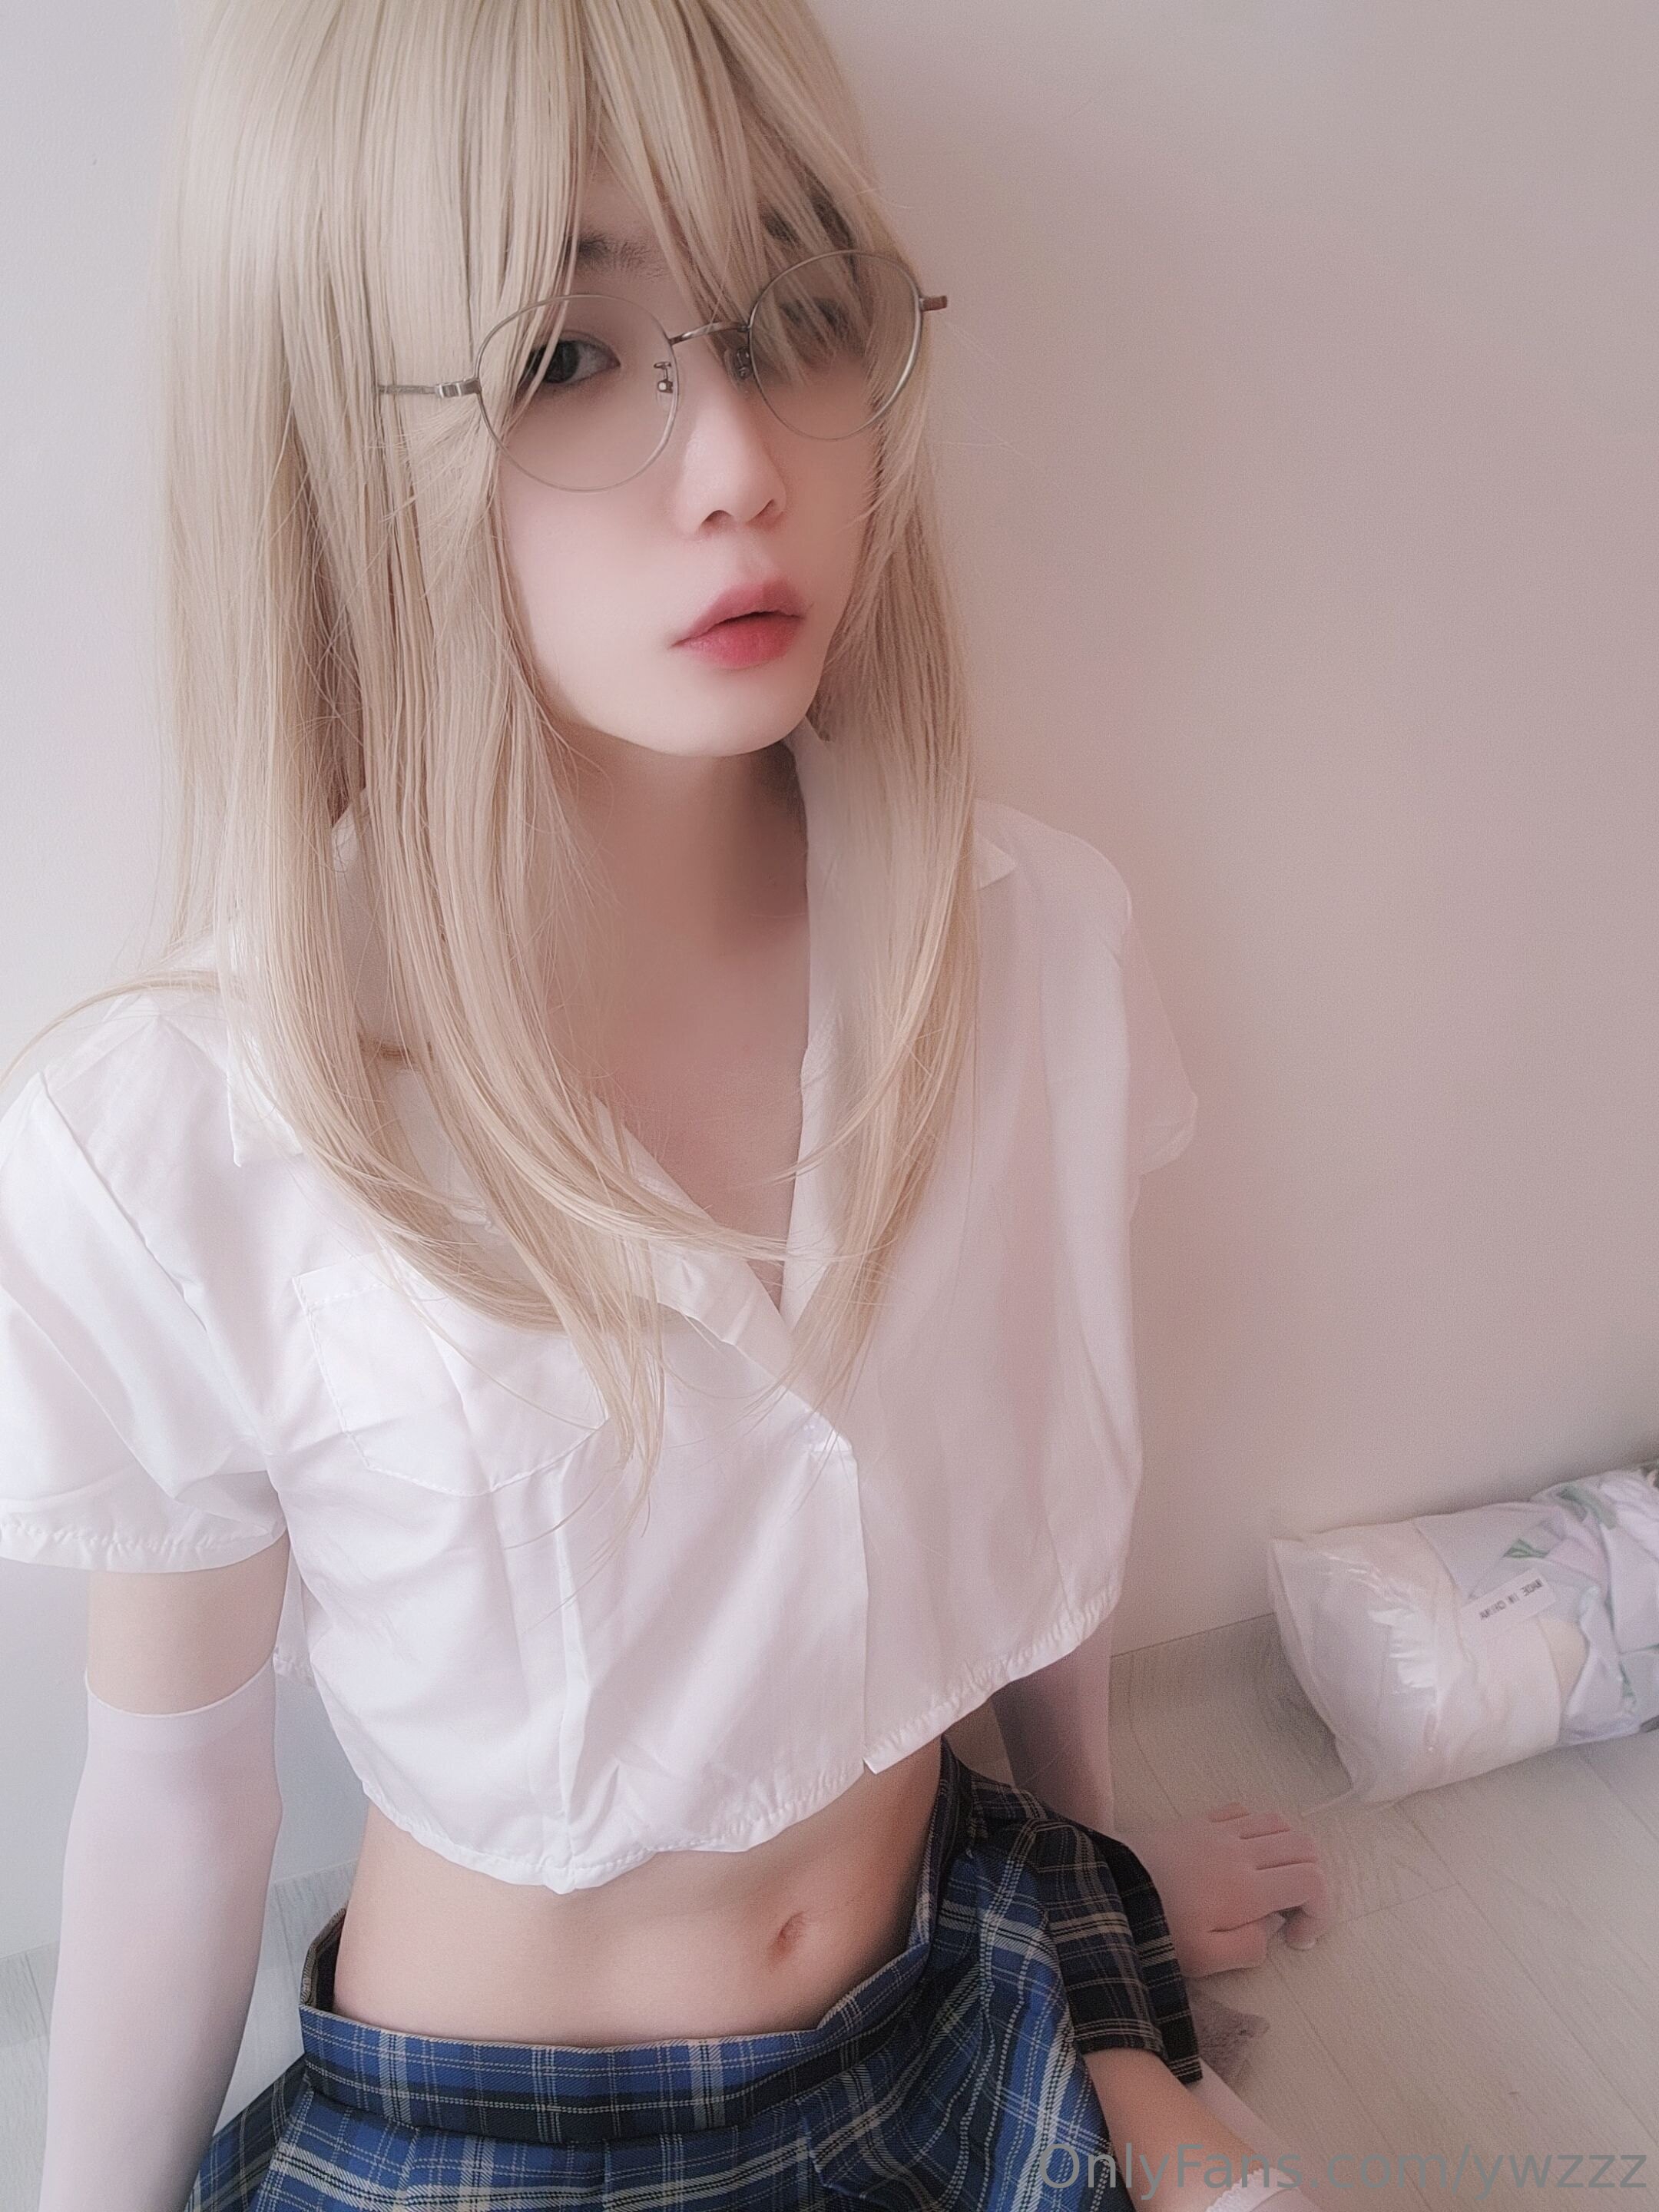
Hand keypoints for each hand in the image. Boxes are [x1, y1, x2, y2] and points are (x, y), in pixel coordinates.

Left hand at [1115, 1801, 1333, 1979]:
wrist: (1106, 1888)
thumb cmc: (1156, 1928)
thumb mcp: (1204, 1959)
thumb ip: (1249, 1947)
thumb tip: (1270, 1929)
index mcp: (1248, 1888)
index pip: (1312, 1881)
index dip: (1319, 1911)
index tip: (1295, 1938)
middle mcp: (1242, 1851)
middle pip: (1305, 1845)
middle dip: (1312, 1878)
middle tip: (1289, 1910)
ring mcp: (1220, 1829)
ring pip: (1279, 1821)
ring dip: (1289, 1851)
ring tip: (1271, 1882)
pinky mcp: (1198, 1819)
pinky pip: (1244, 1810)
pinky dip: (1258, 1829)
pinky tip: (1243, 1855)